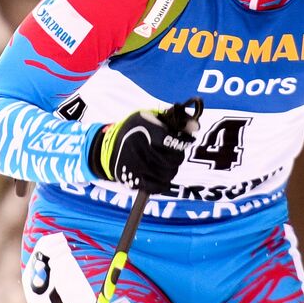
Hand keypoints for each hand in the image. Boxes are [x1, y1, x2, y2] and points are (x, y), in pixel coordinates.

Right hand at [87, 98, 201, 192]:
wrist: (107, 147)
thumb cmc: (135, 128)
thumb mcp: (151, 115)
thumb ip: (175, 119)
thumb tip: (196, 126)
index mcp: (146, 130)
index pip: (173, 141)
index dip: (184, 142)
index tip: (186, 140)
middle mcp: (141, 149)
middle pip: (174, 159)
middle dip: (177, 154)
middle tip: (172, 151)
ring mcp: (138, 167)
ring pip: (169, 173)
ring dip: (171, 167)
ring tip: (165, 160)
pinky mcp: (134, 181)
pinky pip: (158, 186)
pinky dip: (163, 181)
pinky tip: (160, 173)